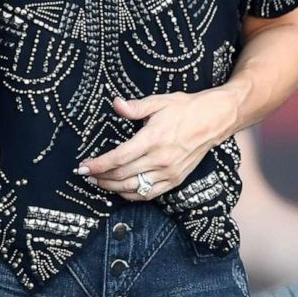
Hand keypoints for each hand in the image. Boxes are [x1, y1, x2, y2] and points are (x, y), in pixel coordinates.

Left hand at [75, 91, 238, 201]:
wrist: (214, 121)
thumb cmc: (185, 108)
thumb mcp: (159, 101)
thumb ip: (135, 107)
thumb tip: (115, 104)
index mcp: (153, 139)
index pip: (119, 157)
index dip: (99, 164)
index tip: (83, 166)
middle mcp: (161, 159)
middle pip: (122, 175)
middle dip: (100, 177)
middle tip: (86, 174)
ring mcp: (169, 173)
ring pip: (134, 188)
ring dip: (112, 187)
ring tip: (98, 182)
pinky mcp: (175, 180)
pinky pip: (148, 194)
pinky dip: (131, 195)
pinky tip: (120, 190)